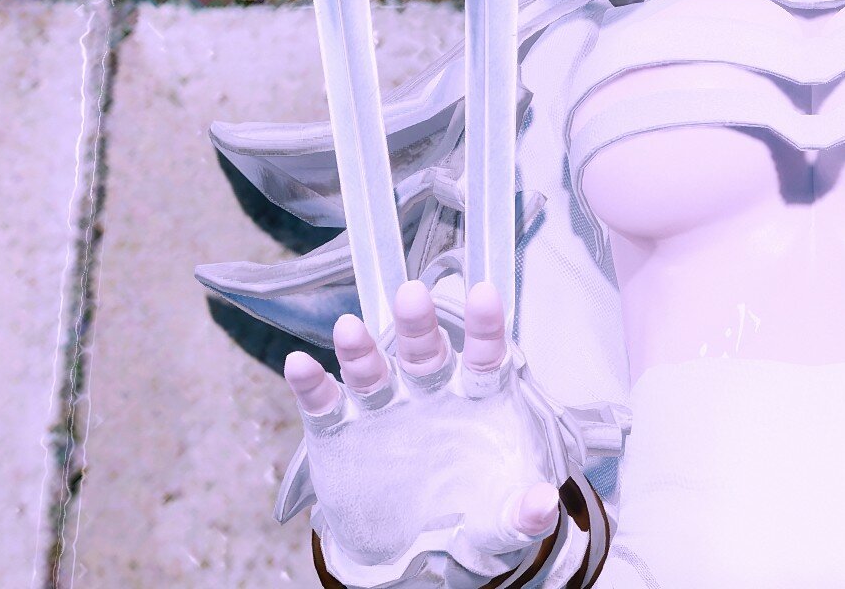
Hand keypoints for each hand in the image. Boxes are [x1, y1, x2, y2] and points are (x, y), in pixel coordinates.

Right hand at [285, 280, 562, 575]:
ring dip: (360, 351)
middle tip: (413, 294)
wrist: (415, 551)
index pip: (485, 358)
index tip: (485, 294)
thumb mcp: (503, 521)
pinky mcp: (340, 432)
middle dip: (418, 325)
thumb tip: (545, 505)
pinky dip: (311, 385)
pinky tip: (299, 365)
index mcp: (477, 400)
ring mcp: (383, 410)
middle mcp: (430, 394)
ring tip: (348, 328)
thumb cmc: (472, 517)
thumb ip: (524, 514)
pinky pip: (324, 404)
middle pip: (425, 352)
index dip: (485, 327)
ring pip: (372, 373)